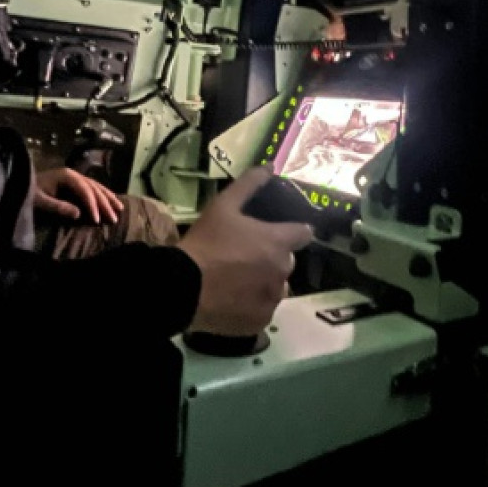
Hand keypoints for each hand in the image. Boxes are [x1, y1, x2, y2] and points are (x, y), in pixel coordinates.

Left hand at [34, 167, 121, 224]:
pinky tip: (111, 200)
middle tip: (113, 220)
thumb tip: (79, 214)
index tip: (97, 220)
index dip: (93, 205)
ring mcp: (75, 177)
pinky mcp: (74, 182)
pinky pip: (92, 188)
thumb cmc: (29, 192)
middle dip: (104, 204)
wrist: (21, 184)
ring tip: (120, 209)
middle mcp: (74, 174)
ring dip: (108, 198)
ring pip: (96, 186)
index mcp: (66, 175)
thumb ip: (58, 207)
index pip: (85, 190)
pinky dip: (103, 195)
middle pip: (94, 188)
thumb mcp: (40, 201)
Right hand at [177, 167, 313, 336]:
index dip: (293, 232)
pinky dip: (253, 305)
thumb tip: (269, 166)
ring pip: (276, 287)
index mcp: (278, 241)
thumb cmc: (205, 242)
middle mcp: (283, 270)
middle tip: (244, 257)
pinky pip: (264, 310)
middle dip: (271, 258)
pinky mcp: (262, 320)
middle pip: (286, 261)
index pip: (303, 233)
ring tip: (236, 281)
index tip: (278, 234)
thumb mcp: (223, 206)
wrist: (184, 287)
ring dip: (264, 282)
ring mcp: (273, 298)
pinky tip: (232, 300)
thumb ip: (249, 185)